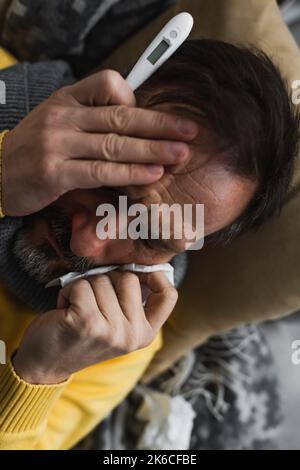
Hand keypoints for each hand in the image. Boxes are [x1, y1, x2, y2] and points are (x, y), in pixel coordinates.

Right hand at [2, 69, 196, 215]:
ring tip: (180, 154)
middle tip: (189, 131)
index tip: (157, 115)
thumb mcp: (59, 122)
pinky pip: (100, 170)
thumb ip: (92, 120)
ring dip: (152, 149)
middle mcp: (63, 116)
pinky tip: (151, 174)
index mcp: (67, 99)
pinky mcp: (55, 172)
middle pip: (121, 116)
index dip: (137, 98)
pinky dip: (129, 173)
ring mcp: (58, 143)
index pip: (108, 83)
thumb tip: (136, 126)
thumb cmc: (36, 149)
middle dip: (160, 124)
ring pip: (114, 143)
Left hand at [13, 271, 177, 383]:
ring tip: (77, 307)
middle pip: (129, 278)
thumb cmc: (82, 336)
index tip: (138, 271)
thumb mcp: (117, 325)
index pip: (168, 296)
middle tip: (93, 299)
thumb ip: (131, 301)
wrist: (46, 364)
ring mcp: (112, 331)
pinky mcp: (88, 323)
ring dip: (84, 287)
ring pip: (102, 280)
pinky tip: (65, 308)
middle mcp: (133, 335)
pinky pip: (82, 285)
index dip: (156, 275)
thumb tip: (138, 264)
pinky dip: (68, 290)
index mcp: (145, 334)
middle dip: (106, 280)